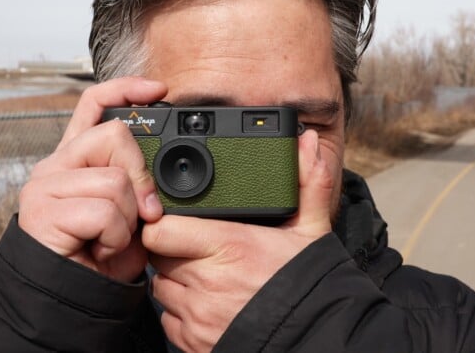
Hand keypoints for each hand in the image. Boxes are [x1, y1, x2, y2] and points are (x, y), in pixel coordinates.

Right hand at [18, 77, 166, 281]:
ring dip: (128, 219)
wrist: (71, 299)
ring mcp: (45, 187)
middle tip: (143, 214)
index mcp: (76, 160)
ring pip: (115, 180)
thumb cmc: (100, 258)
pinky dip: (116, 238)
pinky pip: (105, 212)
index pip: (94, 105)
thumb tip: (162, 176)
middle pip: (114, 136)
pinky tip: (101, 250)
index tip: (158, 90)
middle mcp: (55, 166)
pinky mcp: (42, 211)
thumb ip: (140, 185)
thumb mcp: (131, 214)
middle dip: (142, 177)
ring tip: (111, 239)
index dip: (125, 89)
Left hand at [143, 129, 335, 351]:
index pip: (160, 230)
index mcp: (228, 246)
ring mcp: (198, 315)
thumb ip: (307, 182)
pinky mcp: (194, 343)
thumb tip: (306, 142)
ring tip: (204, 275)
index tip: (174, 222)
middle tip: (197, 248)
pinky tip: (206, 303)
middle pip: (159, 257)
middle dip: (172, 250)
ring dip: (175, 280)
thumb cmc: (309, 284)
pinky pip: (169, 320)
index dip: (163, 224)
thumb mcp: (312, 230)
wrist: (316, 336)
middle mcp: (206, 281)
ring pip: (161, 288)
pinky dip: (181, 312)